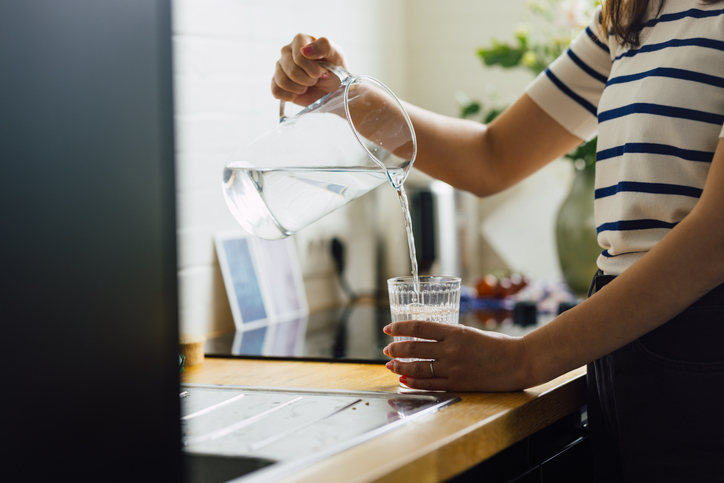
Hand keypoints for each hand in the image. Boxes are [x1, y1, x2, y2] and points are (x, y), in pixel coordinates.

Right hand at [271, 34, 348, 106]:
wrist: (334, 90)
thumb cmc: (336, 70)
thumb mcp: (337, 55)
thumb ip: (324, 46)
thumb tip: (304, 51)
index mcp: (300, 40)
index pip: (299, 56)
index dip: (312, 69)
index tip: (323, 72)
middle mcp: (287, 51)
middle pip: (291, 70)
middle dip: (308, 80)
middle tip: (316, 80)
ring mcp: (280, 67)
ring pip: (282, 81)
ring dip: (299, 88)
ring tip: (307, 86)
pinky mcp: (276, 83)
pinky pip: (276, 90)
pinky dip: (289, 96)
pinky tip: (297, 94)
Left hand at [383, 321, 533, 391]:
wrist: (519, 362)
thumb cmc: (499, 345)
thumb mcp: (471, 332)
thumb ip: (451, 335)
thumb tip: (429, 338)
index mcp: (455, 331)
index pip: (419, 327)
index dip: (400, 327)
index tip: (388, 328)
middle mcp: (451, 349)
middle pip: (413, 348)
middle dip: (396, 349)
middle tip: (387, 349)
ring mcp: (454, 368)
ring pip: (418, 367)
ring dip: (400, 366)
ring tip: (390, 365)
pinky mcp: (459, 384)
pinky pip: (430, 384)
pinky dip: (414, 382)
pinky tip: (405, 380)